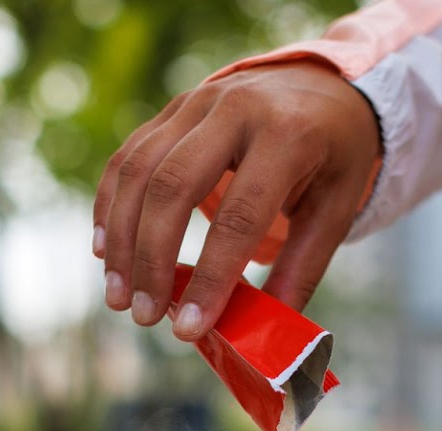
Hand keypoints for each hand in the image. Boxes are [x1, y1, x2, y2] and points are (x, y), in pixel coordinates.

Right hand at [93, 61, 379, 339]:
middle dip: (152, 260)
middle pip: (174, 187)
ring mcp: (196, 102)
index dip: (211, 277)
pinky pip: (128, 157)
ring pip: (139, 171)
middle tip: (144, 316)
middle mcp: (235, 108)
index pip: (241, 216)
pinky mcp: (172, 109)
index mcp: (288, 134)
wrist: (326, 85)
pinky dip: (110, 205)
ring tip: (119, 296)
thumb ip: (301, 268)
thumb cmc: (333, 156)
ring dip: (121, 239)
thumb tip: (265, 334)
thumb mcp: (336, 208)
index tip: (189, 330)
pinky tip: (105, 251)